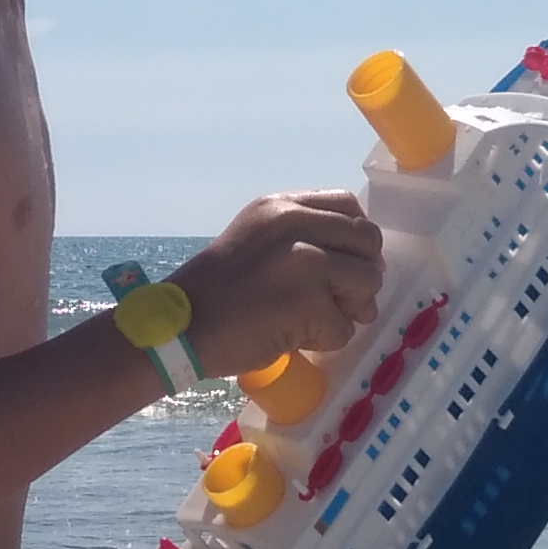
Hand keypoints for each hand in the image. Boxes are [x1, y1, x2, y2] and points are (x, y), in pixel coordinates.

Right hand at [175, 192, 384, 379]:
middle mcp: (297, 225)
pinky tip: (293, 339)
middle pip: (367, 242)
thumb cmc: (213, 291)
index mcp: (282, 206)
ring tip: (310, 321)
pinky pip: (344, 328)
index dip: (356, 238)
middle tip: (340, 300)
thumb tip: (363, 267)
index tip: (346, 262)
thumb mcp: (256, 240)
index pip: (348, 206)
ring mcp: (307, 262)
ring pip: (368, 283)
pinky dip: (324, 342)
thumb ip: (302, 239)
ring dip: (346, 310)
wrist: (179, 326)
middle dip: (361, 274)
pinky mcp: (311, 303)